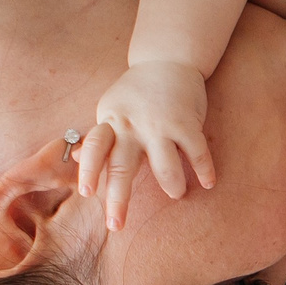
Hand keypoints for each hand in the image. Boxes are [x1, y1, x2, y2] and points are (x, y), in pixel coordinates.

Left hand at [76, 62, 213, 232]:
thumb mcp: (111, 110)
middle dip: (119, 200)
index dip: (88, 169)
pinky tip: (208, 182)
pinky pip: (196, 152)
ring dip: (171, 185)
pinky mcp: (187, 122)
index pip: (94, 147)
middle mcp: (132, 126)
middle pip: (122, 167)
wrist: (167, 59)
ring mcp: (160, 124)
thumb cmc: (135, 93)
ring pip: (164, 165)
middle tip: (116, 225)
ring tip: (176, 194)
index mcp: (111, 122)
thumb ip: (101, 138)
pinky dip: (204, 170)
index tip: (86, 192)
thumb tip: (76, 162)